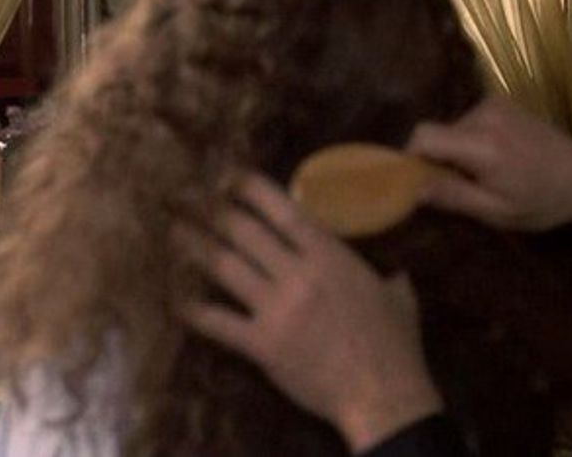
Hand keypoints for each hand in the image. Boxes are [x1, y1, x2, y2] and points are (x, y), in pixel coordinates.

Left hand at [182, 173, 441, 452]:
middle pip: (244, 231)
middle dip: (212, 210)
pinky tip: (173, 298)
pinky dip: (193, 309)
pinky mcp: (261, 344)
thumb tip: (392, 271)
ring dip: (194, 246)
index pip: (283, 211)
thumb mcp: (399, 297)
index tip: (226, 175)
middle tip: (186, 196)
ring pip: (225, 267)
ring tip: (172, 230)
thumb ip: (388, 276)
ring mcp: (276, 308)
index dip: (250, 189)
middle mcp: (298, 274)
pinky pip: (218, 321)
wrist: (384, 396)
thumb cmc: (396, 346)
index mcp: (330, 257)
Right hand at [408, 97, 571, 229]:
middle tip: (459, 184)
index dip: (411, 156)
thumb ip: (452, 196)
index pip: (423, 136)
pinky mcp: (500, 102)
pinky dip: (468, 139)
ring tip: (481, 172)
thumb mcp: (496, 212)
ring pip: (449, 127)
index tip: (419, 179)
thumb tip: (411, 186)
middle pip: (435, 133)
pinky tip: (493, 156)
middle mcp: (485, 116)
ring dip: (454, 150)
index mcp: (482, 145)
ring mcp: (494, 105)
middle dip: (437, 158)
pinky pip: (466, 121)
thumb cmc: (542, 201)